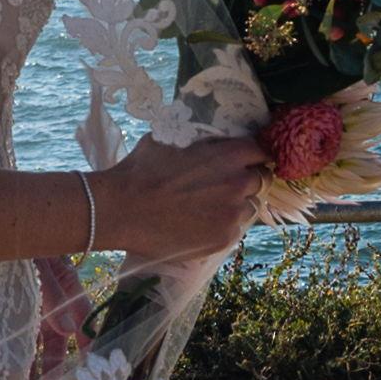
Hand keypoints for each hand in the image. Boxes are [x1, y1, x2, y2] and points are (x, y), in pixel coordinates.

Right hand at [90, 126, 267, 262]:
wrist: (120, 210)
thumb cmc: (141, 169)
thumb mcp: (172, 139)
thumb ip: (201, 142)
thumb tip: (210, 141)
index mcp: (230, 155)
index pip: (260, 151)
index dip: (252, 155)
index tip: (245, 160)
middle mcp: (238, 184)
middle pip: (260, 180)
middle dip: (246, 179)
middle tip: (224, 184)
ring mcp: (232, 215)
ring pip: (248, 207)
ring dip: (236, 204)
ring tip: (209, 206)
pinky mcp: (222, 239)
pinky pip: (233, 229)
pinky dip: (222, 225)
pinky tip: (199, 222)